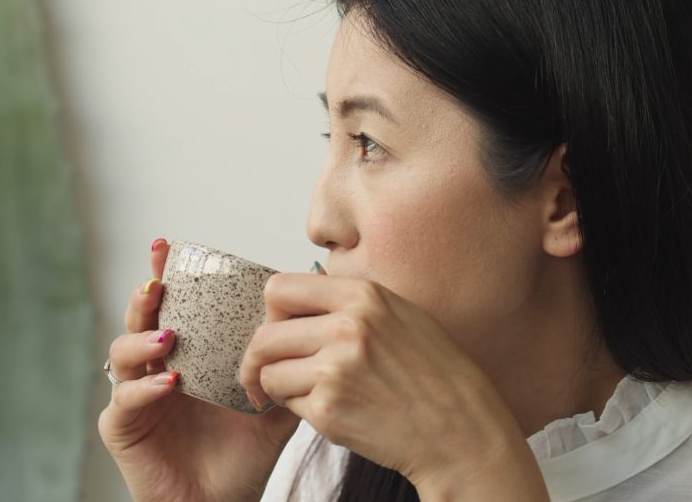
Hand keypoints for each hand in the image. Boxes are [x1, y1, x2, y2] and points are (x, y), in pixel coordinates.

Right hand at [97, 240, 301, 501]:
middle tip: (160, 279)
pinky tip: (170, 383)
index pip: (172, 307)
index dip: (166, 275)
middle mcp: (154, 369)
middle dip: (146, 293)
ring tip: (169, 336)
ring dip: (143, 337)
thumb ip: (286, 369)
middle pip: (139, 318)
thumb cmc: (242, 458)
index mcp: (184, 357)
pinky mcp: (121, 426)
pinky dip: (144, 388)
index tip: (169, 246)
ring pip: (122, 352)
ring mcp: (134, 396)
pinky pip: (124, 399)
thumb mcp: (272, 408)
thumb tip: (315, 324)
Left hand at [238, 274, 547, 499]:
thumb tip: (295, 302)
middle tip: (263, 373)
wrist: (462, 432)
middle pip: (264, 334)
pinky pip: (288, 405)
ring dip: (278, 387)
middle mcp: (347, 326)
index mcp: (363, 295)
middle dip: (258, 358)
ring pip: (269, 372)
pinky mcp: (330, 409)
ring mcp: (336, 368)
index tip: (277, 331)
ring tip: (306, 395)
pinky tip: (330, 412)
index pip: (280, 288)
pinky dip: (299, 411)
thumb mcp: (400, 316)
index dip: (271, 313)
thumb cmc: (434, 377)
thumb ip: (349, 304)